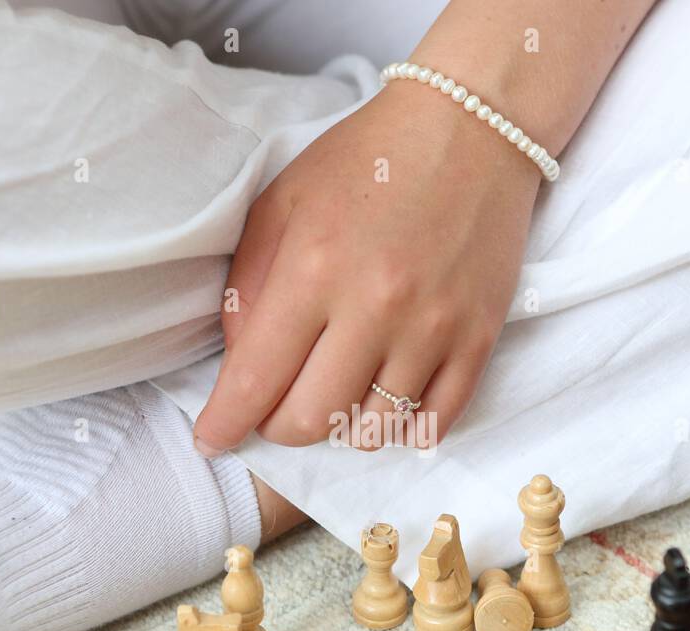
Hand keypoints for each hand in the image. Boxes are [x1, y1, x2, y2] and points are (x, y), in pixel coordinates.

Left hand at [192, 78, 540, 455]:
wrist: (473, 130)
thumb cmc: (368, 160)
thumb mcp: (283, 202)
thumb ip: (248, 284)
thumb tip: (241, 363)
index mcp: (315, 269)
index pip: (256, 380)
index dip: (225, 423)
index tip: (211, 441)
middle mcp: (375, 307)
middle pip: (310, 420)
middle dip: (279, 428)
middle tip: (276, 407)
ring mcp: (433, 329)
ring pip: (372, 432)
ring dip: (341, 429)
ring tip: (335, 397)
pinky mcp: (479, 338)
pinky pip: (434, 422)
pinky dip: (400, 429)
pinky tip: (384, 406)